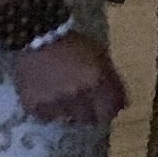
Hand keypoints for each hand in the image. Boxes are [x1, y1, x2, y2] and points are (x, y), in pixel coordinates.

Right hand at [8, 29, 127, 126]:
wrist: (36, 36)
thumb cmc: (73, 44)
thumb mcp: (100, 56)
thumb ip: (113, 80)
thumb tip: (123, 105)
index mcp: (98, 80)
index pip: (111, 111)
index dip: (110, 111)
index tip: (106, 107)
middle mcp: (78, 95)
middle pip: (91, 120)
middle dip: (91, 113)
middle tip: (85, 103)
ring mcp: (55, 103)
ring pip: (70, 120)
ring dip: (70, 111)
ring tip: (64, 96)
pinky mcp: (34, 107)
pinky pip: (48, 117)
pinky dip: (49, 111)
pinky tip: (48, 96)